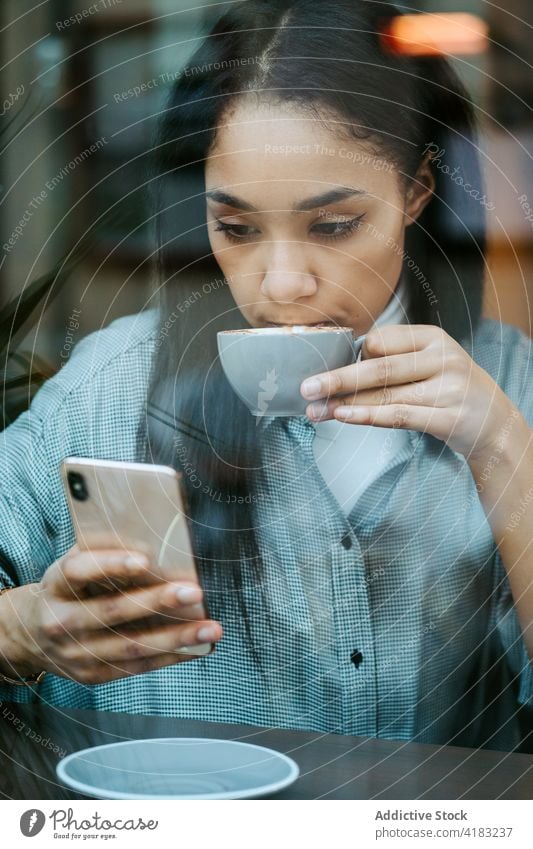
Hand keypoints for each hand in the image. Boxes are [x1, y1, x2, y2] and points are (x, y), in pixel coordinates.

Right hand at [16, 545, 221, 683]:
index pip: (79, 571)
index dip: (111, 564)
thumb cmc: (66, 589)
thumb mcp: (73, 563)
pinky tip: (197, 648)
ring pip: (130, 646)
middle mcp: (61, 621)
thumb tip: (152, 538)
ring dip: (176, 638)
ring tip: (211, 629)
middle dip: (157, 602)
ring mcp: (76, 653)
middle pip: (112, 612)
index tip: (145, 559)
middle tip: (194, 592)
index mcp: (55, 584)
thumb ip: (104, 550)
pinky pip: (136, 667)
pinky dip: (170, 658)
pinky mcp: (92, 675)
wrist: (31, 634)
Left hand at [300, 324, 519, 459]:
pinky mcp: (450, 417)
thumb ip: (392, 360)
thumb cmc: (448, 388)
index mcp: (431, 338)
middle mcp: (442, 358)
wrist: (494, 422)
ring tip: (316, 410)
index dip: (353, 357)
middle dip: (337, 378)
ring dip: (345, 403)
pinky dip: (368, 416)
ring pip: (385, 395)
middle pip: (378, 368)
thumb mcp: (427, 363)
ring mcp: (449, 388)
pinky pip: (400, 416)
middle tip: (305, 387)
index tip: (328, 369)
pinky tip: (344, 416)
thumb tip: (338, 368)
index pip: (380, 342)